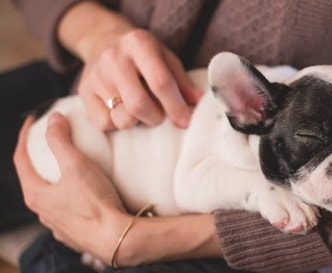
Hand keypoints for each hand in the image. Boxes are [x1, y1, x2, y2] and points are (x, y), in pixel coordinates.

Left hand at [13, 114, 221, 265]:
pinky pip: (68, 210)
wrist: (117, 238)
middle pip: (34, 179)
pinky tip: (84, 193)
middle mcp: (43, 212)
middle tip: (51, 143)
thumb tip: (54, 119)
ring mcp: (58, 224)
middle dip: (40, 159)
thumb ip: (61, 140)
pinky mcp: (75, 233)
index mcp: (36, 195)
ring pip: (51, 197)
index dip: (25, 137)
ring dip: (56, 180)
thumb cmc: (95, 203)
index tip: (33, 122)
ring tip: (70, 168)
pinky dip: (71, 196)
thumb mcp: (76, 165)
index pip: (20, 160)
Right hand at [59, 2, 201, 129]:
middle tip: (160, 115)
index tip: (185, 121)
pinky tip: (122, 110)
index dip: (175, 106)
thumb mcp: (166, 58)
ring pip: (122, 118)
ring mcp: (96, 75)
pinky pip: (104, 123)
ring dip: (137, 122)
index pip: (160, 82)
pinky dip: (118, 123)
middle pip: (138, 105)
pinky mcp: (83, 92)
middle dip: (156, 117)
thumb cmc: (143, 54)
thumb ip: (182, 81)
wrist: (103, 40)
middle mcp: (114, 57)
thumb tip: (199, 102)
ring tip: (141, 110)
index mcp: (139, 44)